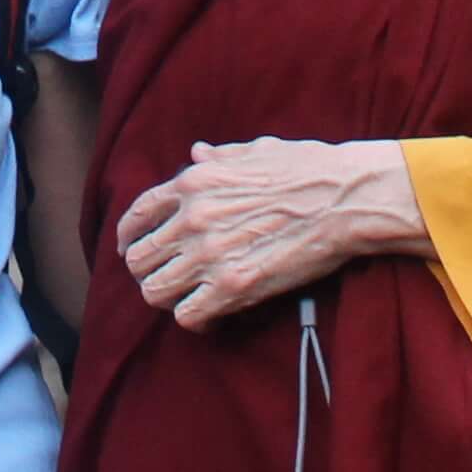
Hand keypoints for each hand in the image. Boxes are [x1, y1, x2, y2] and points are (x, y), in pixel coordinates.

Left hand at [117, 138, 426, 326]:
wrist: (343, 199)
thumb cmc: (307, 170)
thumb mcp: (255, 151)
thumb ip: (219, 157)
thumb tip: (197, 152)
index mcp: (194, 183)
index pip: (137, 215)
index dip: (129, 237)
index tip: (132, 249)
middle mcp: (191, 218)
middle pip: (138, 259)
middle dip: (149, 271)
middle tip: (170, 277)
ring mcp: (209, 254)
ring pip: (154, 292)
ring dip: (169, 298)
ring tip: (189, 297)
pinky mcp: (233, 287)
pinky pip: (187, 316)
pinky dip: (195, 320)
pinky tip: (211, 315)